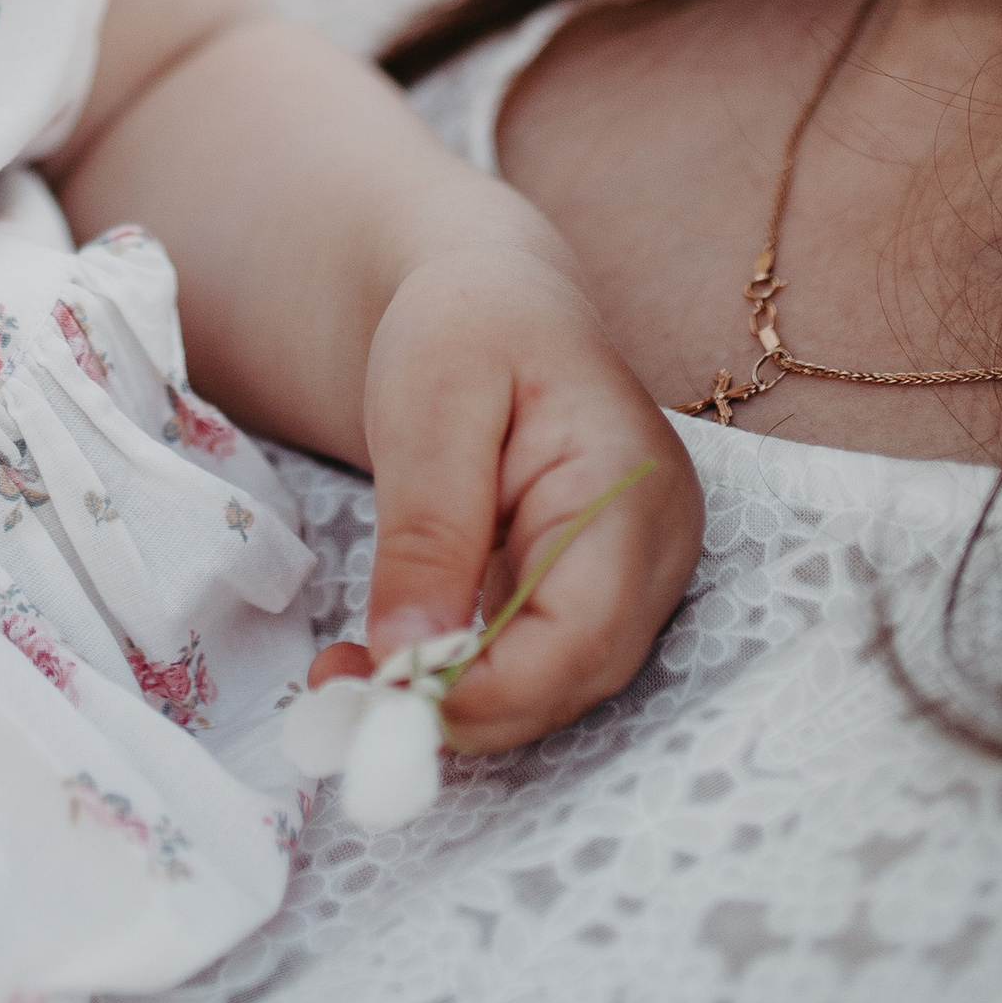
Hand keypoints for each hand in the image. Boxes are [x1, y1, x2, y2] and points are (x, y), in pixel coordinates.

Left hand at [315, 230, 702, 757]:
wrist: (487, 294)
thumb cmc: (464, 323)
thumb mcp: (430, 405)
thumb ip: (427, 532)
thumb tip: (411, 660)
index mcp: (630, 484)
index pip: (583, 631)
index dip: (491, 688)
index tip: (387, 698)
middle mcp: (656, 545)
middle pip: (575, 676)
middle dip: (465, 708)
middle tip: (346, 700)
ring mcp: (633, 574)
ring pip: (556, 685)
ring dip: (459, 704)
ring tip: (351, 679)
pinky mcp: (592, 591)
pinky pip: (538, 662)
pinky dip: (467, 679)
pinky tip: (392, 663)